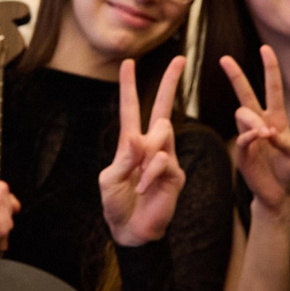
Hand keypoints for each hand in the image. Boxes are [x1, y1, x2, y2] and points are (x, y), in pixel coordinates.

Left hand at [101, 57, 186, 247]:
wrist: (131, 231)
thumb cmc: (116, 205)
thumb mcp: (110, 179)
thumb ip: (124, 157)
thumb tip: (137, 137)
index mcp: (130, 144)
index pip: (130, 109)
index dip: (128, 86)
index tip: (128, 63)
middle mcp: (151, 146)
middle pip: (162, 108)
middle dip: (170, 82)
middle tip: (179, 58)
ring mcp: (166, 158)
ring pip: (162, 133)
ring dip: (146, 154)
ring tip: (138, 179)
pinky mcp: (175, 174)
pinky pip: (163, 161)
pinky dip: (149, 175)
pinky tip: (144, 188)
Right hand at [219, 48, 289, 217]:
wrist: (282, 197)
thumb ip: (285, 140)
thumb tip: (267, 131)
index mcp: (277, 120)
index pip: (272, 89)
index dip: (269, 68)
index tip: (265, 48)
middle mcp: (260, 124)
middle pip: (246, 95)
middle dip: (235, 76)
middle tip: (224, 59)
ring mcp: (249, 138)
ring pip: (242, 115)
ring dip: (254, 120)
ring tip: (265, 134)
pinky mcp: (242, 154)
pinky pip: (242, 138)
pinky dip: (250, 136)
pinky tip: (260, 137)